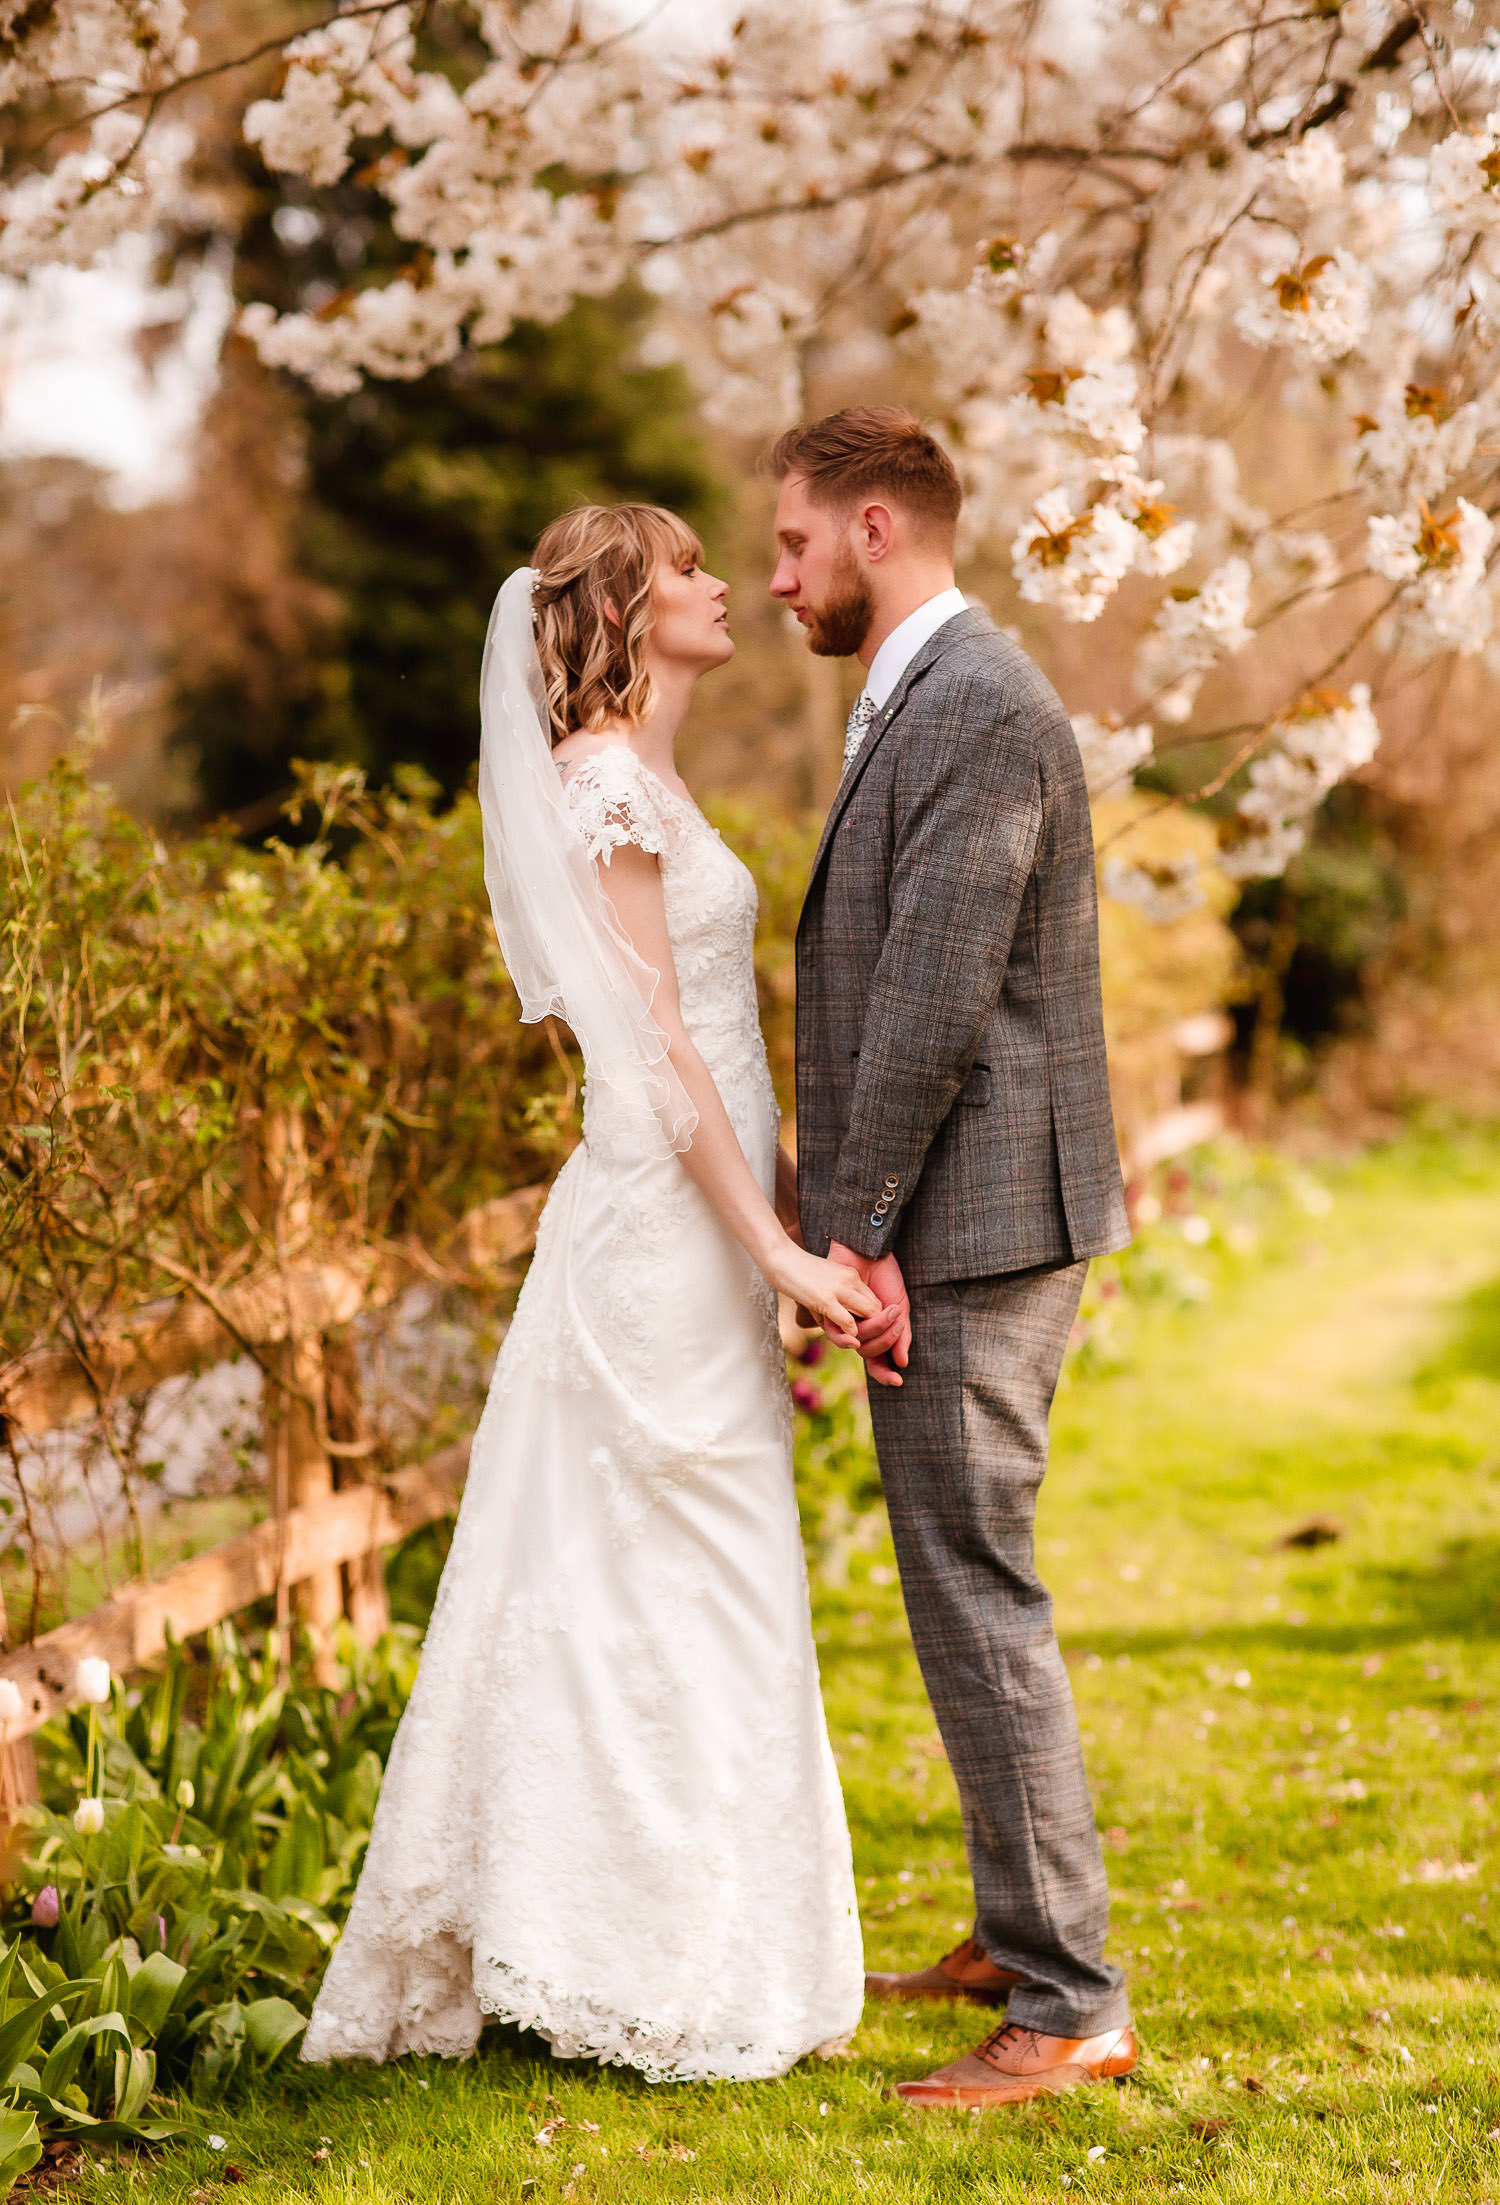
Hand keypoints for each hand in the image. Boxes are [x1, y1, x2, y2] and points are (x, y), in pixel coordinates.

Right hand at [768, 1240, 881, 1345]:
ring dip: (866, 1332)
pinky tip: (848, 1337)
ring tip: (857, 1340)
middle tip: (866, 1339)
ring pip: (870, 1315)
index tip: (865, 1330)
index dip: (874, 1318)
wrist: (779, 1256)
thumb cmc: (797, 1272)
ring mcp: (839, 1289)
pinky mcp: (825, 1299)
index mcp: (852, 1275)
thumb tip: (830, 1325)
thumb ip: (831, 1303)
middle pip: (878, 1308)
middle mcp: (851, 1279)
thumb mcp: (822, 1284)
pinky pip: (848, 1321)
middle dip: (876, 1326)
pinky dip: (851, 1333)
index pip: (876, 1300)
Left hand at [827, 1242, 911, 1387]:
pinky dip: (855, 1331)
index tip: (898, 1381)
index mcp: (875, 1331)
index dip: (885, 1374)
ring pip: (857, 1345)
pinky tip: (866, 1321)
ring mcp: (845, 1322)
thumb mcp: (899, 1306)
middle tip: (898, 1322)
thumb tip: (901, 1362)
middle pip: (870, 1353)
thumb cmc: (885, 1277)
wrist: (870, 1252)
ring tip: (889, 1312)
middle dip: (887, 1341)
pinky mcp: (831, 1312)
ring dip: (876, 1333)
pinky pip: (841, 1332)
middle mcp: (858, 1330)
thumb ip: (901, 1334)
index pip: (877, 1361)